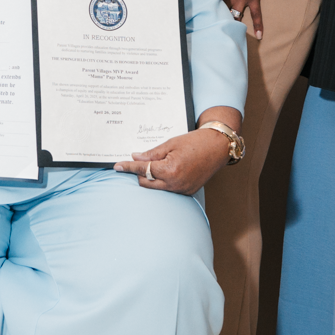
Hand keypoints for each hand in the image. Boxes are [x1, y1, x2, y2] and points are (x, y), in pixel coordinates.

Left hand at [116, 115, 235, 195]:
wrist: (218, 147)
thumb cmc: (195, 142)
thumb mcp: (170, 143)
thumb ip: (151, 153)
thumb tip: (135, 158)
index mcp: (169, 169)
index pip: (142, 169)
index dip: (128, 167)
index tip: (117, 166)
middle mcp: (175, 183)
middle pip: (146, 182)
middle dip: (139, 173)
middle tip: (138, 162)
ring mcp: (182, 189)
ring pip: (157, 187)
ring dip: (151, 178)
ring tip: (155, 165)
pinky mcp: (188, 192)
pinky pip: (168, 189)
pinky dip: (163, 181)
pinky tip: (166, 171)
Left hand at [213, 0, 284, 39]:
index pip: (210, 5)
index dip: (208, 13)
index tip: (204, 20)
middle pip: (222, 13)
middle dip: (219, 21)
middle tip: (216, 30)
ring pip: (236, 15)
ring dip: (234, 23)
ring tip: (232, 33)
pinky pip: (257, 13)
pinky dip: (259, 25)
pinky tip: (259, 35)